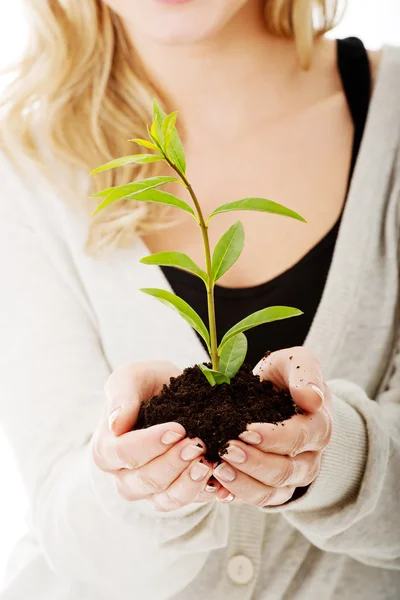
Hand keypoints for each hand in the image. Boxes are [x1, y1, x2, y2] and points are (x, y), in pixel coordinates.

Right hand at [91, 361, 220, 511]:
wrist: (176, 393)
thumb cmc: (148, 385)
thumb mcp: (133, 377)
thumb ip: (121, 393)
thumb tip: (116, 423)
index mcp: (107, 448)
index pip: (123, 454)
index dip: (150, 444)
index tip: (177, 429)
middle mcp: (124, 475)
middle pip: (145, 480)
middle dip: (174, 463)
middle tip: (197, 443)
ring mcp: (148, 490)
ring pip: (165, 500)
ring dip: (188, 483)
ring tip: (208, 462)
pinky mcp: (172, 495)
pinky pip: (186, 503)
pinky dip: (204, 493)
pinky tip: (220, 480)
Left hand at [213, 347, 332, 505]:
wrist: (282, 395)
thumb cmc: (288, 377)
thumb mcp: (297, 362)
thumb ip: (306, 374)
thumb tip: (312, 398)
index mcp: (318, 427)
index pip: (299, 438)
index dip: (273, 437)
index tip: (245, 429)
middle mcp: (309, 457)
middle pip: (285, 471)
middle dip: (254, 462)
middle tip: (226, 449)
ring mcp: (292, 477)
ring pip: (272, 492)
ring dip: (243, 483)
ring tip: (217, 468)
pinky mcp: (273, 488)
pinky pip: (259, 500)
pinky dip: (237, 494)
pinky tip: (216, 482)